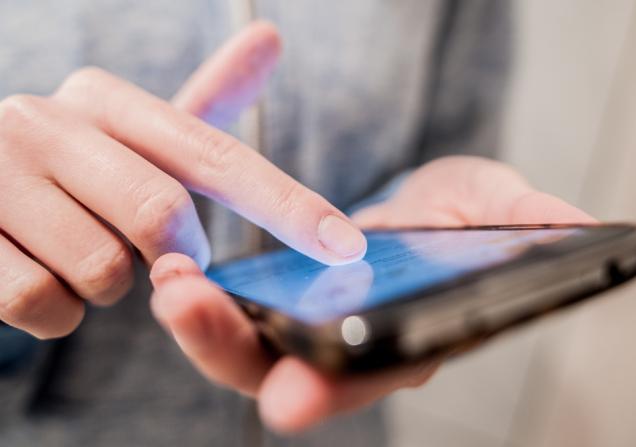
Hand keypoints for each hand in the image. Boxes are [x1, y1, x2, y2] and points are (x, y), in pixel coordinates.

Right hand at [0, 22, 365, 338]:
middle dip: (170, 255)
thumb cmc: (76, 175)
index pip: (217, 155)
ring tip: (80, 252)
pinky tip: (43, 277)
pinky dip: (60, 312)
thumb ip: (203, 102)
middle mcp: (46, 119)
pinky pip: (46, 304)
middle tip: (148, 251)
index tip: (345, 246)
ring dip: (108, 284)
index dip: (288, 206)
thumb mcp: (136, 138)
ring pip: (104, 270)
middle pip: (162, 217)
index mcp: (103, 98)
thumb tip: (269, 36)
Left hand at [150, 155, 594, 433]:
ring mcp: (307, 325)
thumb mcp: (492, 202)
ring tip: (169, 280)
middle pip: (285, 371)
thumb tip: (574, 225)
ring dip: (201, 321)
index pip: (367, 376)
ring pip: (245, 345)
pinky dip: (201, 293)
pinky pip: (231, 307)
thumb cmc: (458, 214)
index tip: (290, 400)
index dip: (332, 389)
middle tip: (185, 308)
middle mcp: (348, 348)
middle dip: (234, 351)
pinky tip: (174, 260)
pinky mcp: (276, 296)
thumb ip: (519, 218)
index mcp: (405, 339)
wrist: (414, 207)